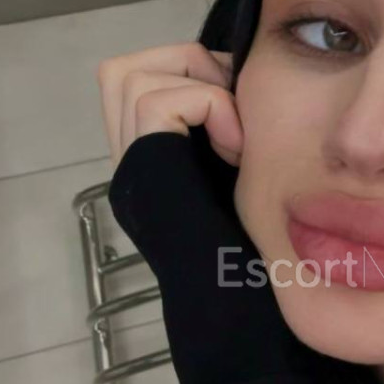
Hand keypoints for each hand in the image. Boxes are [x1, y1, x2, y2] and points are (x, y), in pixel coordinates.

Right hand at [97, 43, 318, 383]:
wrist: (251, 315)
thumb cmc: (260, 258)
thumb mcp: (244, 182)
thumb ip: (228, 137)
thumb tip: (237, 77)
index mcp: (153, 166)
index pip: (136, 83)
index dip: (190, 75)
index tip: (239, 114)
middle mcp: (131, 165)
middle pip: (122, 72)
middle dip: (186, 68)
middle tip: (233, 116)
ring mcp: (132, 169)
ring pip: (130, 76)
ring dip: (197, 88)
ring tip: (234, 139)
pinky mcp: (144, 172)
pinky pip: (158, 100)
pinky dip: (207, 107)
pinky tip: (236, 151)